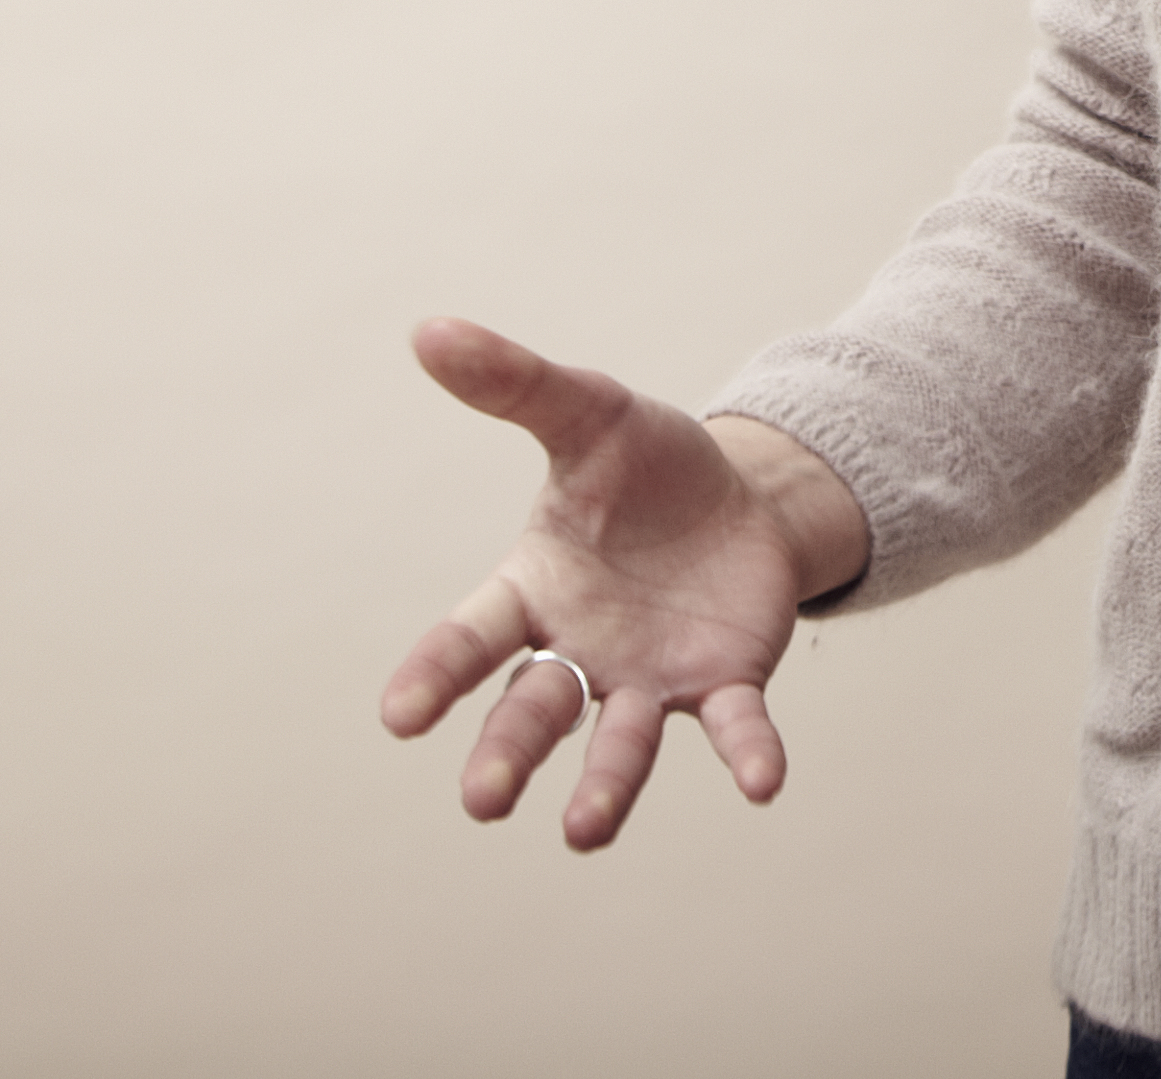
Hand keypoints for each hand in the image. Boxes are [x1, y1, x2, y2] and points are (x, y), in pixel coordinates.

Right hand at [373, 316, 847, 850]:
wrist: (741, 499)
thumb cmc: (645, 466)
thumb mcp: (588, 412)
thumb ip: (514, 382)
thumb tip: (429, 328)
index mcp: (534, 590)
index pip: (471, 639)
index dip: (436, 677)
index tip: (398, 718)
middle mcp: (579, 650)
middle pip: (534, 709)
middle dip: (508, 753)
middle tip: (483, 802)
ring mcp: (648, 677)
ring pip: (619, 741)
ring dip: (604, 786)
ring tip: (583, 832)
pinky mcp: (722, 684)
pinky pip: (733, 727)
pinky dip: (746, 754)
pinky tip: (763, 784)